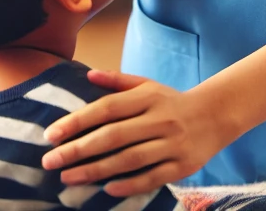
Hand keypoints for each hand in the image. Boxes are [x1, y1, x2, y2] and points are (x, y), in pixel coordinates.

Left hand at [41, 71, 233, 196]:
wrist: (216, 115)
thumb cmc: (172, 101)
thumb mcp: (148, 85)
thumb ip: (117, 81)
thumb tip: (88, 75)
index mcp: (149, 97)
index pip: (108, 108)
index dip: (78, 121)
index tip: (51, 134)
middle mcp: (160, 119)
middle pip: (114, 136)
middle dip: (79, 149)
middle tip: (50, 161)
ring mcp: (172, 143)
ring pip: (129, 159)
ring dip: (96, 170)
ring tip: (68, 177)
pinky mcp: (182, 166)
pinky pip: (152, 177)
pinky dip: (129, 184)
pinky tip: (107, 189)